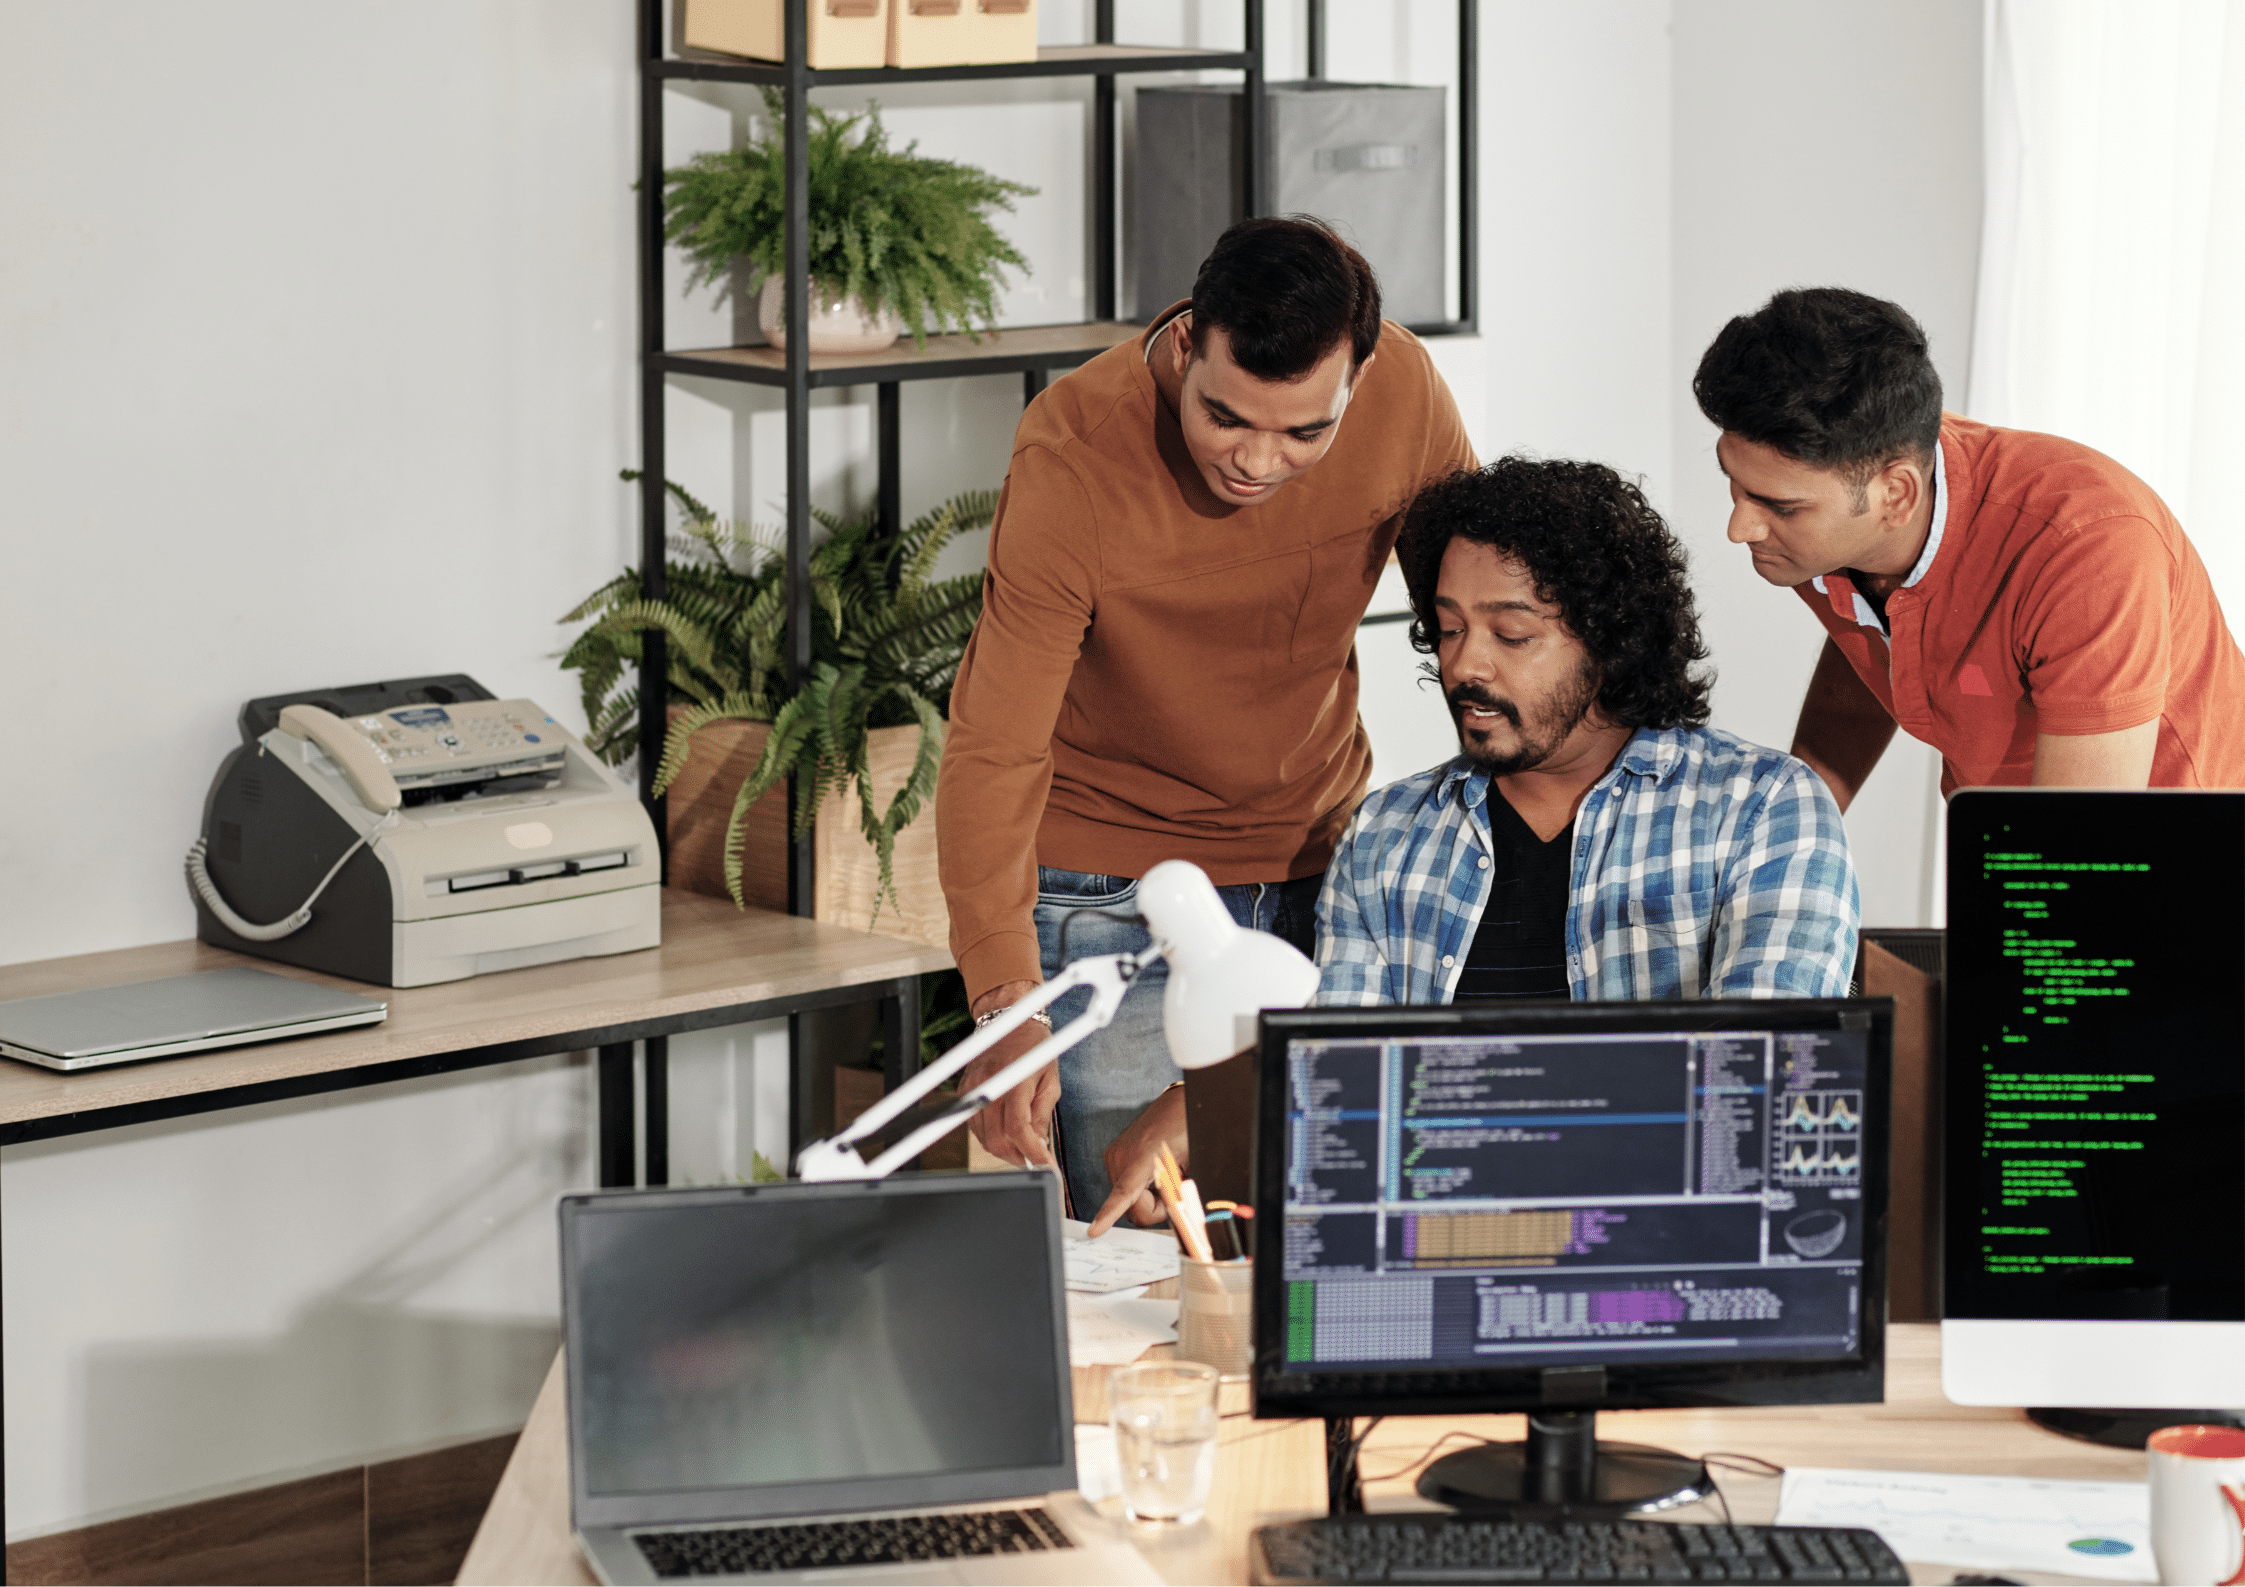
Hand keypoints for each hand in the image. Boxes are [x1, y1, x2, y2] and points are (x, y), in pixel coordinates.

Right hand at [963, 982, 1059, 1167]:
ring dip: (1004, 1150)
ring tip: (1021, 1149)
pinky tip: (1004, 1134)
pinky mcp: (964, 1092)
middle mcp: (990, 1087)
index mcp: (1015, 1082)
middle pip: (998, 1140)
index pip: (1019, 1129)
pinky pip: (973, 1127)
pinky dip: (989, 1137)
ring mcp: (973, 1090)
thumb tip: (1039, 1143)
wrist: (1008, 1021)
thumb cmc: (1034, 1048)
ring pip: (983, 1138)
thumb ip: (1043, 1113)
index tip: (1045, 1165)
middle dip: (1018, 1158)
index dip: (1032, 1153)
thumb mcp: (1051, 1079)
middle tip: (1034, 1160)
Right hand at [1090, 1085, 1187, 1235]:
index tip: (1094, 1231)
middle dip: (1152, 1208)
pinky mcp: (1112, 1155)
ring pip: (1125, 1201)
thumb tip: (1177, 1215)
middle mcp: (1122, 1155)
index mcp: (1143, 1155)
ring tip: (1160, 1174)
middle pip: (1130, 1208)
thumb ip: (1182, 1192)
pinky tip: (1149, 1172)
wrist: (1177, 1104)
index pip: (1124, 1193)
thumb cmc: (1187, 1129)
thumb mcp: (1193, 1164)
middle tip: (1170, 1187)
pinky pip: (1122, 1188)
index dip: (1109, 1214)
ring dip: (1145, 1198)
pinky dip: (1137, 1189)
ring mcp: (1114, 1155)